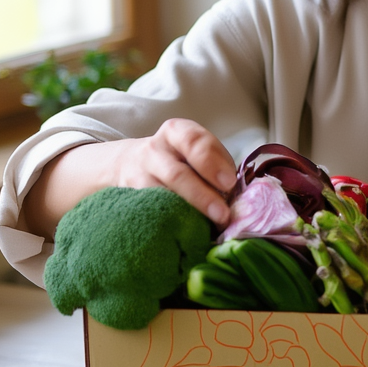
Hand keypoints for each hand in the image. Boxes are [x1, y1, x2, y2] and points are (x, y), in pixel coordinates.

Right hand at [105, 119, 237, 225]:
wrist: (131, 163)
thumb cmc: (180, 160)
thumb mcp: (196, 151)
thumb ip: (217, 167)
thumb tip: (237, 197)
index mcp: (176, 133)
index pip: (193, 141)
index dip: (212, 162)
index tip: (229, 183)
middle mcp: (154, 151)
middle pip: (177, 174)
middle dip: (202, 196)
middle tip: (223, 214)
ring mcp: (138, 175)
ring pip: (160, 197)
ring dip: (187, 214)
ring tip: (208, 228)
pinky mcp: (130, 199)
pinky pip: (149, 213)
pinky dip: (168, 223)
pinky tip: (184, 233)